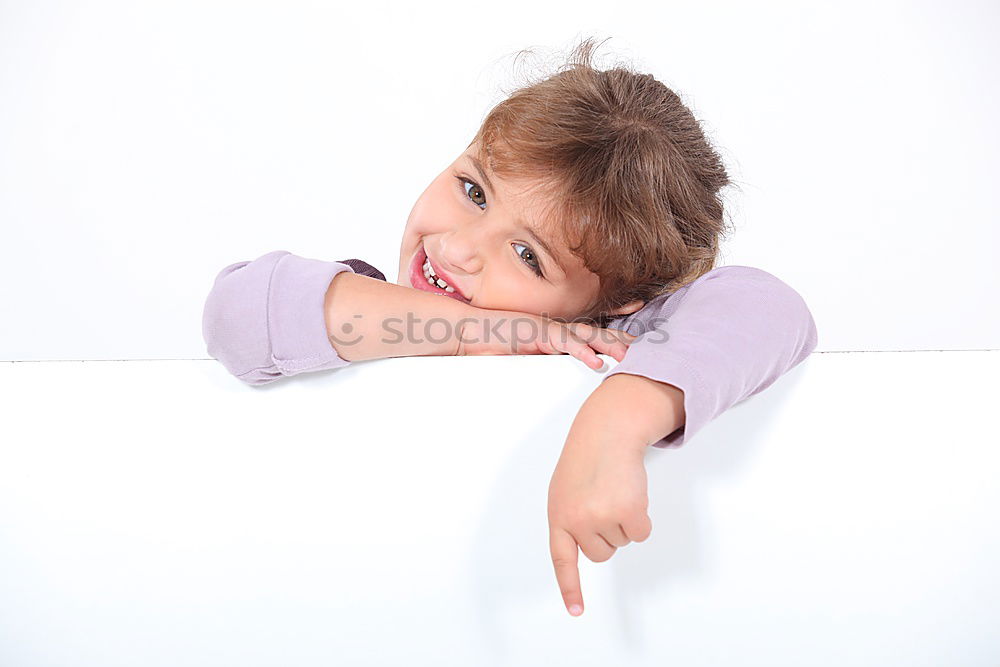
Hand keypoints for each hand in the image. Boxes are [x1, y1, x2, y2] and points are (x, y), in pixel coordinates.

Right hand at [456, 310, 636, 369]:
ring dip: (609, 345)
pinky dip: (581, 352)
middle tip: (648, 348)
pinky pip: (563, 343)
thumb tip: (557, 383)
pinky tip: (595, 362)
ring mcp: (547, 329)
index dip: (614, 337)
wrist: (468, 332)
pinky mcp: (536, 333)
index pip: (591, 335)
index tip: (637, 344)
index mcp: (556, 335)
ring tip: (629, 356)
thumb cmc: (492, 345)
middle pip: (597, 333)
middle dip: (621, 339)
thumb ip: (543, 365)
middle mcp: (556, 329)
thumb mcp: (524, 359)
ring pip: (586, 336)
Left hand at [547, 413, 651, 616]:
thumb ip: (570, 520)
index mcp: (558, 517)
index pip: (562, 561)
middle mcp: (577, 521)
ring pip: (621, 542)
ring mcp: (601, 517)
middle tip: (603, 501)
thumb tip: (584, 545)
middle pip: (601, 553)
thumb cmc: (586, 461)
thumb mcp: (565, 491)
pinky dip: (641, 518)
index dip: (570, 588)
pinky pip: (640, 534)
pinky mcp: (627, 511)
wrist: (606, 432)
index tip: (576, 612)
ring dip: (623, 521)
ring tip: (614, 491)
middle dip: (607, 533)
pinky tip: (630, 494)